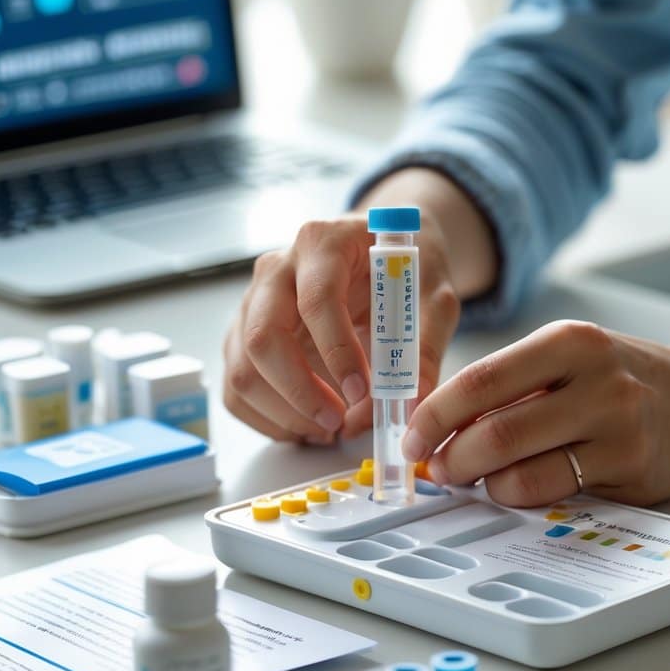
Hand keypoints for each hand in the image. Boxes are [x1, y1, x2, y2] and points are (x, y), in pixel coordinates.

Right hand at [223, 213, 459, 443]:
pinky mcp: (244, 335)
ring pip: (243, 368)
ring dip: (284, 413)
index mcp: (324, 244)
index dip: (337, 351)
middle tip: (339, 421)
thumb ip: (423, 348)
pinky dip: (268, 419)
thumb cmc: (403, 270)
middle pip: (263, 336)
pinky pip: (237, 387)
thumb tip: (409, 405)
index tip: (362, 390)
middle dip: (299, 391)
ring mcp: (252, 303)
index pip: (317, 299)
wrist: (382, 254)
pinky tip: (308, 426)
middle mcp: (277, 270)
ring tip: (330, 427)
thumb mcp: (432, 297)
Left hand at [401, 320, 669, 506]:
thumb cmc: (622, 377)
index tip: (411, 437)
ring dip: (481, 482)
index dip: (435, 415)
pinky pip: (555, 492)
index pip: (481, 379)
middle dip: (451, 456)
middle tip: (434, 468)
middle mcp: (596, 379)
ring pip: (522, 469)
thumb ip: (513, 384)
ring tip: (472, 478)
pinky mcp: (630, 470)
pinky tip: (512, 487)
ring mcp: (617, 428)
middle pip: (496, 429)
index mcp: (569, 340)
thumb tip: (439, 424)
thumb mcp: (570, 358)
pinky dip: (520, 494)